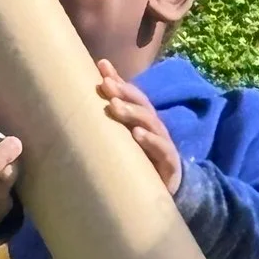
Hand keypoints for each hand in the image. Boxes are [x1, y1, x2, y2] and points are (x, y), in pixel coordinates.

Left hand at [97, 59, 182, 194]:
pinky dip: (150, 141)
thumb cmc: (142, 163)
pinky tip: (137, 134)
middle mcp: (153, 127)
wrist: (166, 192)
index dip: (119, 79)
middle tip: (106, 85)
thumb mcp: (126, 141)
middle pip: (141, 105)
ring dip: (132, 113)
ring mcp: (163, 143)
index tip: (101, 67)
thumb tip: (89, 99)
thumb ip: (113, 121)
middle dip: (124, 93)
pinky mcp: (169, 163)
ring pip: (150, 123)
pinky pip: (161, 149)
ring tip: (115, 106)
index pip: (132, 95)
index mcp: (143, 120)